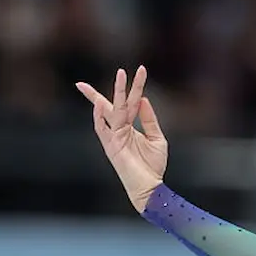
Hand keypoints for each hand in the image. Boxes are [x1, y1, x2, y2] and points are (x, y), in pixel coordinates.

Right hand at [75, 66, 167, 212]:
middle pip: (117, 102)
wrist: (150, 186)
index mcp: (130, 126)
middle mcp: (120, 129)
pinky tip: (100, 104)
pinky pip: (102, 129)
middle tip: (121, 70)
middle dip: (119, 86)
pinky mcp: (111, 146)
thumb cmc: (152, 165)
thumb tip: (144, 99)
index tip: (140, 71)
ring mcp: (114, 136)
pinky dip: (99, 117)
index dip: (134, 87)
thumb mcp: (157, 138)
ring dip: (117, 93)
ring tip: (120, 76)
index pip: (130, 103)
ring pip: (114, 110)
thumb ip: (149, 119)